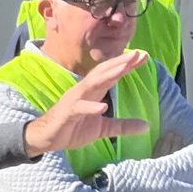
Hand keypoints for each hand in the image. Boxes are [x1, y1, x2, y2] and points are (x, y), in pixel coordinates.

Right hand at [21, 51, 150, 156]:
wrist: (46, 138)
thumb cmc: (72, 129)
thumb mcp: (102, 129)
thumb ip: (122, 126)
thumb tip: (146, 127)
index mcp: (93, 92)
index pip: (112, 75)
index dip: (127, 65)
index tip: (144, 56)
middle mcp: (84, 91)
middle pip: (103, 72)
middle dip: (120, 62)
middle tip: (138, 53)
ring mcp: (74, 100)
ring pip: (92, 83)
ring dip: (108, 74)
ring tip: (124, 68)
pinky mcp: (67, 113)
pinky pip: (79, 108)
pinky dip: (91, 107)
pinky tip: (103, 106)